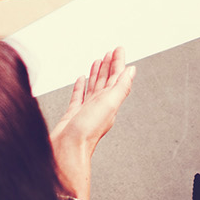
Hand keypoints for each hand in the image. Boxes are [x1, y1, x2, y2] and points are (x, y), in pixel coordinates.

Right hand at [49, 47, 134, 199]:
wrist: (67, 150)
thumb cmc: (87, 131)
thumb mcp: (109, 104)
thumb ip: (121, 87)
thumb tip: (132, 71)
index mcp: (109, 102)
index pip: (116, 77)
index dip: (118, 62)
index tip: (118, 49)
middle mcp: (99, 106)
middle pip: (106, 80)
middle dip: (109, 65)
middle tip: (110, 51)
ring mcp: (86, 110)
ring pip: (93, 87)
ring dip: (97, 73)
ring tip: (98, 61)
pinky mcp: (73, 115)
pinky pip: (78, 97)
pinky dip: (81, 86)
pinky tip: (81, 80)